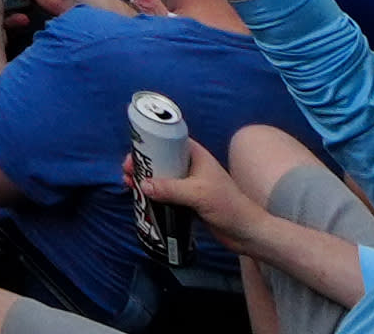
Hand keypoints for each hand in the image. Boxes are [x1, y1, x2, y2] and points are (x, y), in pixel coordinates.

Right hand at [127, 153, 255, 234]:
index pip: (170, 141)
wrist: (247, 233)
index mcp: (196, 156)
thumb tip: (143, 184)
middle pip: (162, 160)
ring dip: (146, 181)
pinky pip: (166, 195)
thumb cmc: (227, 206)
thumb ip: (170, 189)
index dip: (150, 144)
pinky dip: (154, 196)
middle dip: (143, 164)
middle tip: (126, 171)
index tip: (133, 152)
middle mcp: (192, 167)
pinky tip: (142, 200)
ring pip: (162, 178)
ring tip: (129, 185)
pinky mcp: (189, 202)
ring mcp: (190, 185)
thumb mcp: (197, 194)